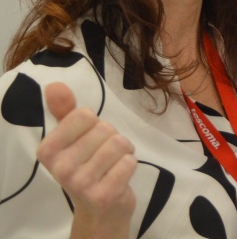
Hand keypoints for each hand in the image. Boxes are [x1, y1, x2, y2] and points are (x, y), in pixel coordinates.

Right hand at [36, 82, 136, 233]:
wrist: (100, 210)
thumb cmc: (89, 166)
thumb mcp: (73, 137)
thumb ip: (65, 111)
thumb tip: (55, 85)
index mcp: (47, 150)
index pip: (84, 115)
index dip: (94, 124)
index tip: (89, 141)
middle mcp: (59, 168)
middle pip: (105, 129)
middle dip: (112, 138)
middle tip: (103, 157)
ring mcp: (80, 183)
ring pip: (119, 143)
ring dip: (124, 151)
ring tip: (113, 165)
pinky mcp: (103, 195)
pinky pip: (129, 162)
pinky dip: (130, 165)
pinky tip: (119, 177)